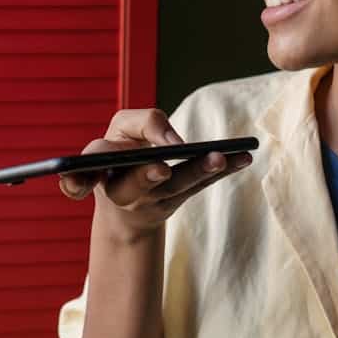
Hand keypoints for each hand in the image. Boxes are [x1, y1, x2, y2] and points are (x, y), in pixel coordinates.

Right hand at [58, 108, 252, 239]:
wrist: (126, 209)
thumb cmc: (119, 158)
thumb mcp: (116, 136)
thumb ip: (136, 128)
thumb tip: (171, 144)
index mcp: (99, 171)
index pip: (94, 164)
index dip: (95, 171)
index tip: (135, 166)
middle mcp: (124, 191)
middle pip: (135, 184)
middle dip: (148, 176)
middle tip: (162, 169)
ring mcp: (153, 200)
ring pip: (176, 186)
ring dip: (197, 171)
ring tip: (219, 157)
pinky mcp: (178, 199)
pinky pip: (201, 184)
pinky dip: (223, 171)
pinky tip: (244, 158)